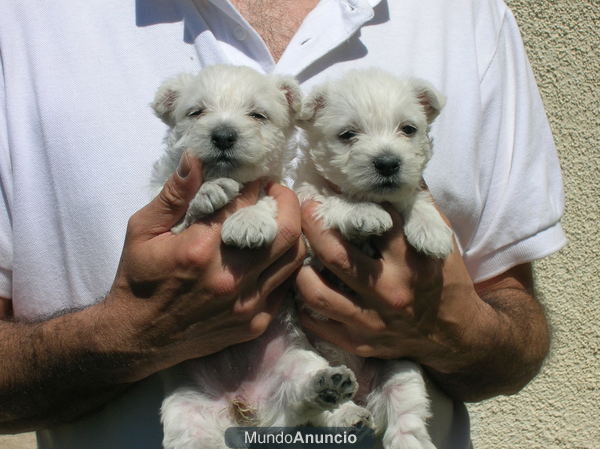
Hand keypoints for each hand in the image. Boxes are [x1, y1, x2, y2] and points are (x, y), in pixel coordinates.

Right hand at [102, 153, 305, 379]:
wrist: (136, 338)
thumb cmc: (138, 279)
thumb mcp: (143, 230)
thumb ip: (174, 194)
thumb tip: (195, 158)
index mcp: (200, 250)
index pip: (246, 205)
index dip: (257, 186)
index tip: (257, 179)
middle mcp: (230, 277)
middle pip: (286, 231)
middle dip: (288, 202)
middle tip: (279, 192)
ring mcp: (247, 304)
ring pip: (294, 259)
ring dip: (293, 232)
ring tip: (280, 220)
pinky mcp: (255, 323)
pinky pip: (286, 288)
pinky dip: (284, 265)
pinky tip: (272, 255)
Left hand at [295, 200, 547, 400]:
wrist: (455, 335)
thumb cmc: (444, 280)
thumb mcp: (439, 241)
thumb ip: (419, 207)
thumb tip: (396, 170)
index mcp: (410, 261)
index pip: (372, 223)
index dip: (347, 203)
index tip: (330, 193)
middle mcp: (389, 292)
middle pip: (335, 255)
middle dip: (313, 227)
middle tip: (306, 211)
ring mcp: (372, 321)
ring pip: (316, 293)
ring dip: (301, 269)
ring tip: (301, 255)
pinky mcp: (360, 343)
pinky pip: (317, 324)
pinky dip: (303, 305)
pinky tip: (309, 287)